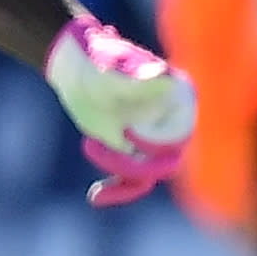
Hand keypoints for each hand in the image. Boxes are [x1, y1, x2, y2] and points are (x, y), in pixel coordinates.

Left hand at [46, 15, 195, 208]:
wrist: (75, 65)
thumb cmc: (98, 59)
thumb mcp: (116, 66)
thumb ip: (138, 72)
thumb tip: (160, 74)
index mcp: (181, 101)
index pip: (178, 139)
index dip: (151, 143)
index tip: (125, 131)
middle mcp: (173, 121)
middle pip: (164, 162)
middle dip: (130, 162)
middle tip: (94, 144)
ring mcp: (153, 137)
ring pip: (148, 173)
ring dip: (119, 172)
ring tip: (90, 146)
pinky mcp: (133, 149)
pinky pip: (134, 181)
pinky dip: (118, 190)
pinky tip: (94, 197)